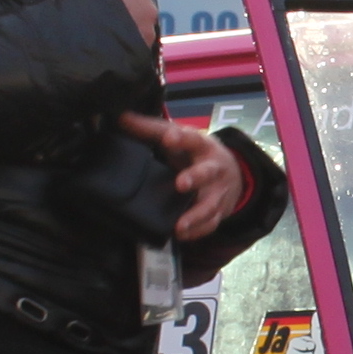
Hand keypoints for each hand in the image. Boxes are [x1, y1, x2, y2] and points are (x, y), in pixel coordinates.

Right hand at [59, 0, 157, 48]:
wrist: (85, 49)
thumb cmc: (84, 10)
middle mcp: (149, 6)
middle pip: (138, 0)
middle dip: (125, 3)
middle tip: (104, 10)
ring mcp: (149, 30)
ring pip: (139, 22)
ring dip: (128, 23)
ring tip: (106, 29)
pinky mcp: (144, 49)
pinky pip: (137, 40)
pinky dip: (127, 40)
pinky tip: (110, 44)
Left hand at [120, 111, 248, 234]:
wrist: (232, 172)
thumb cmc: (195, 153)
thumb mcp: (177, 137)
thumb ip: (150, 129)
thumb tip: (120, 117)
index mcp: (202, 146)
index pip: (192, 138)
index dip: (181, 138)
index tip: (169, 138)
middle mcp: (213, 169)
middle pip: (207, 172)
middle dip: (195, 178)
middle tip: (181, 184)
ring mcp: (217, 192)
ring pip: (209, 205)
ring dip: (195, 215)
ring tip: (179, 226)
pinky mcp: (218, 212)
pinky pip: (209, 224)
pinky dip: (197, 232)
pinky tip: (181, 235)